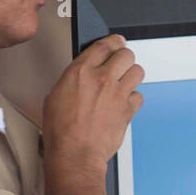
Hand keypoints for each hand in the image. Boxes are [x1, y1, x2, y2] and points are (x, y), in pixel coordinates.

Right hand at [42, 33, 144, 167]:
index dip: (113, 41)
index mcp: (80, 71)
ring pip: (138, 71)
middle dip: (124, 57)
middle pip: (126, 54)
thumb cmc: (61, 131)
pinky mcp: (128, 110)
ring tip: (125, 81)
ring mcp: (117, 94)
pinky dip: (134, 98)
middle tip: (121, 63)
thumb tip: (80, 77)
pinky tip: (125, 103)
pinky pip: (139, 96)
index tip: (117, 42)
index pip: (104, 44)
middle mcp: (102, 79)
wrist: (75, 153)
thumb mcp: (56, 95)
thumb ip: (73, 80)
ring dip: (132, 74)